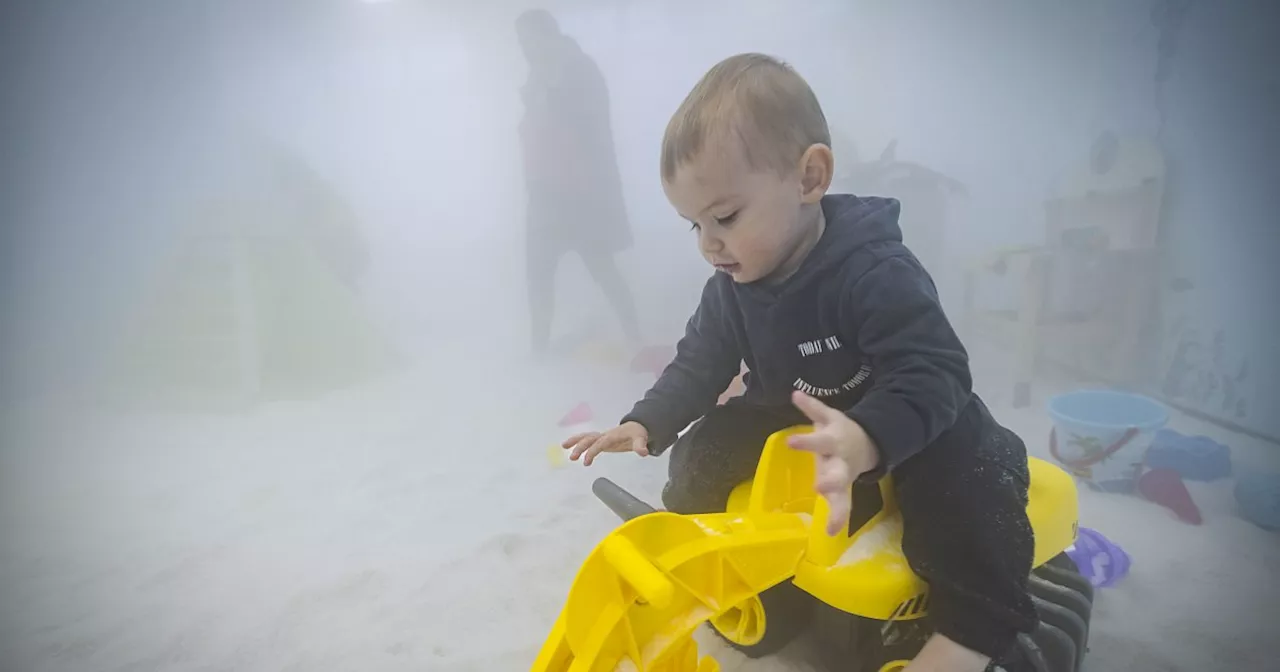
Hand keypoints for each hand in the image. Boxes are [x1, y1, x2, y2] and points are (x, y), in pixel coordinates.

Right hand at [562, 421, 649, 466]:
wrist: (636, 427)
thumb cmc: (637, 433)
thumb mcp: (641, 438)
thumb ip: (641, 446)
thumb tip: (644, 453)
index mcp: (613, 436)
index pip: (600, 443)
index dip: (593, 451)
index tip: (585, 461)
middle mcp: (605, 435)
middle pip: (590, 439)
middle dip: (580, 447)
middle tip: (572, 458)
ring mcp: (602, 437)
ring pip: (586, 437)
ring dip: (575, 441)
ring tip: (563, 446)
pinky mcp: (601, 441)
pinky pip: (587, 441)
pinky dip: (578, 442)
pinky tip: (570, 449)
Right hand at [787, 390, 880, 535]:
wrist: (862, 437)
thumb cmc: (843, 466)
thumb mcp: (842, 486)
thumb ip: (838, 508)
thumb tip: (830, 533)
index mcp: (842, 476)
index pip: (841, 496)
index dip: (838, 509)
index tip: (830, 527)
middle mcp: (839, 460)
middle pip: (835, 471)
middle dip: (829, 479)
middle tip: (820, 487)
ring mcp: (833, 437)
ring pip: (823, 440)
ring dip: (808, 443)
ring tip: (790, 442)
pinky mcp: (828, 418)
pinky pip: (817, 410)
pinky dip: (807, 404)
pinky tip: (796, 396)